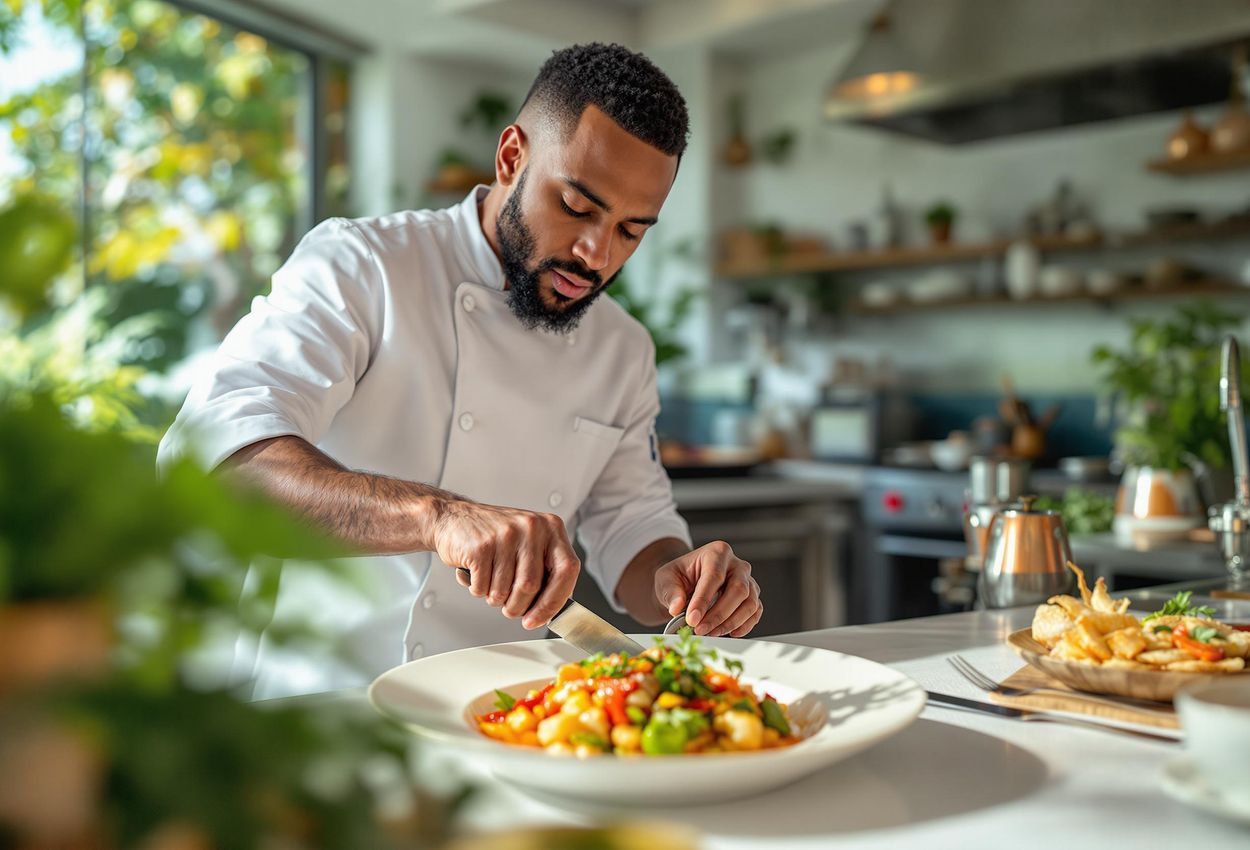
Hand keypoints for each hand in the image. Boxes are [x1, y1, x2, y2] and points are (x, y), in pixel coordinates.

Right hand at [430, 500, 580, 629]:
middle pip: (531, 586)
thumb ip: (546, 571)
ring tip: (490, 584)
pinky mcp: (481, 545)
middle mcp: (532, 527)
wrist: (454, 518)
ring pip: (504, 591)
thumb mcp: (529, 544)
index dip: (554, 601)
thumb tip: (554, 609)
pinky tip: (477, 575)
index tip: (539, 619)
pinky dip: (478, 590)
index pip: (567, 570)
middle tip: (509, 608)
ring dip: (495, 599)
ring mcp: (506, 534)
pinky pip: (482, 587)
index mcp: (551, 528)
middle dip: (517, 607)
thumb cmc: (496, 537)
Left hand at [653, 541, 761, 636]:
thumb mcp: (666, 579)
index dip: (703, 600)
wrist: (687, 581)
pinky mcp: (752, 596)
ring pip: (750, 603)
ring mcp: (748, 580)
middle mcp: (737, 565)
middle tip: (700, 630)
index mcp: (717, 552)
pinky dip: (744, 626)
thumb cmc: (679, 576)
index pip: (714, 576)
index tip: (692, 619)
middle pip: (738, 589)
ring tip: (710, 633)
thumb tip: (677, 608)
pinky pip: (755, 612)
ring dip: (731, 622)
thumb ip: (671, 592)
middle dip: (719, 614)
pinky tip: (729, 633)